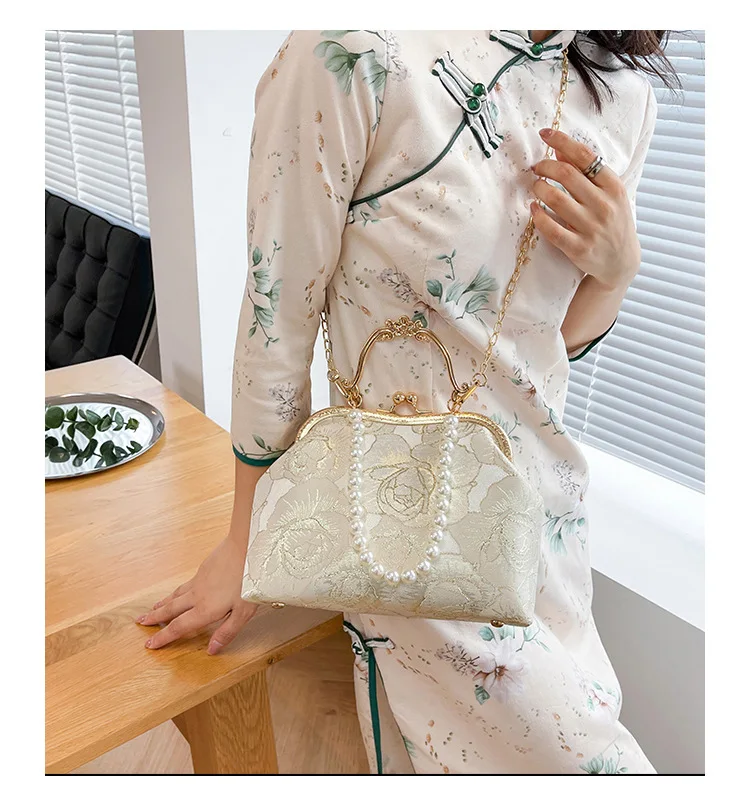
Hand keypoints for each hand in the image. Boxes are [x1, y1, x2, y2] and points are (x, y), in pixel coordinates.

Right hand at [136, 535, 256, 654]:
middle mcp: (198, 595)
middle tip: (140, 622)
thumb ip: (227, 632)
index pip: (179, 627)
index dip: (163, 637)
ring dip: (164, 603)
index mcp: (206, 610)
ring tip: (154, 608)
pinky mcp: (204, 567)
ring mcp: (199, 579)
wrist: (248, 546)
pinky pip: (186, 583)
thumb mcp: (244, 612)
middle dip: (155, 618)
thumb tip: (211, 650)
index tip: (150, 644)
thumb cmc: (250, 580)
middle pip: (171, 609)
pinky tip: (180, 590)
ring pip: (176, 594)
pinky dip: (177, 590)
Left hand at [529, 127, 639, 292]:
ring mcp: (591, 228)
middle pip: (567, 175)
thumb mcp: (608, 194)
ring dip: (539, 188)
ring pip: (555, 199)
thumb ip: (587, 173)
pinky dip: (538, 215)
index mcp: (614, 187)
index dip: (562, 141)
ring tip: (535, 186)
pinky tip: (533, 208)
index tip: (544, 134)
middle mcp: (604, 206)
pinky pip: (551, 229)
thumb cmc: (611, 222)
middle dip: (545, 166)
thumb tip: (559, 150)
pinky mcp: (578, 248)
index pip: (585, 156)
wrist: (621, 262)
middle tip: (535, 167)